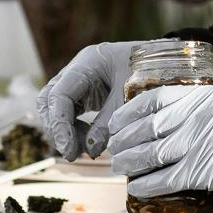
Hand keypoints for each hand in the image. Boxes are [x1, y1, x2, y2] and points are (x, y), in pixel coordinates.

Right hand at [36, 39, 151, 157]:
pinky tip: (88, 140)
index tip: (68, 151)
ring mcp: (78, 80)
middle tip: (73, 153)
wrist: (164, 60)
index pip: (59, 96)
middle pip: (49, 100)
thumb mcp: (130, 98)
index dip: (60, 125)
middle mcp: (76, 70)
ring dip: (64, 130)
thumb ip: (109, 124)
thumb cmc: (150, 72)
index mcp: (87, 63)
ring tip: (82, 148)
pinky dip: (73, 128)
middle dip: (57, 128)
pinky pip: (68, 111)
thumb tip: (90, 150)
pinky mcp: (84, 91)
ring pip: (55, 107)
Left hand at [103, 83, 212, 212]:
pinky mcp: (211, 170)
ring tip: (120, 168)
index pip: (156, 98)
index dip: (129, 112)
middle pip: (150, 127)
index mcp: (208, 94)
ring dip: (131, 163)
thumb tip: (162, 124)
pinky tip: (136, 189)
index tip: (116, 122)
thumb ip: (201, 110)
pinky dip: (148, 185)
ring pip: (154, 153)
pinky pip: (168, 179)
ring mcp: (207, 141)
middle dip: (124, 140)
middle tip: (113, 150)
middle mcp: (204, 113)